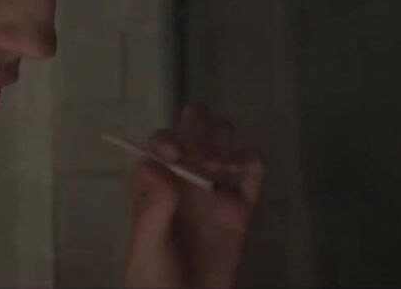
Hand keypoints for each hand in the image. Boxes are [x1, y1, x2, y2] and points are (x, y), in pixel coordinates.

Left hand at [122, 102, 265, 288]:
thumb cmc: (155, 278)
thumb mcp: (147, 246)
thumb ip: (153, 208)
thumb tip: (151, 164)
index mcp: (157, 184)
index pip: (159, 144)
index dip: (166, 140)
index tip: (175, 155)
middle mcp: (185, 177)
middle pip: (194, 129)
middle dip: (201, 128)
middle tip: (204, 157)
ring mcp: (215, 188)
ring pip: (224, 139)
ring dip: (225, 141)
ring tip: (222, 167)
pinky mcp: (243, 205)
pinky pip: (253, 170)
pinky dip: (252, 160)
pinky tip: (242, 172)